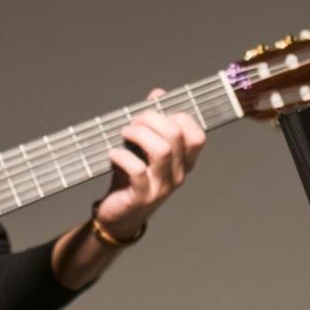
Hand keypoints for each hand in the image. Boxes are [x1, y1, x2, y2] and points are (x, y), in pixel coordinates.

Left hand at [92, 89, 205, 239]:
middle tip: (133, 122)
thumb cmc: (132, 178)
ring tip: (124, 133)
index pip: (197, 136)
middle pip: (176, 136)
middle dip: (151, 120)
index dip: (178, 118)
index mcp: (184, 163)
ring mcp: (162, 187)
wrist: (119, 215)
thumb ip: (153, 122)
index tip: (156, 114)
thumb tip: (158, 94)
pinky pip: (137, 171)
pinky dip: (122, 156)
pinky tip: (112, 153)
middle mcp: (178, 175)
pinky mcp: (142, 197)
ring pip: (161, 151)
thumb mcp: (144, 149)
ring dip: (139, 135)